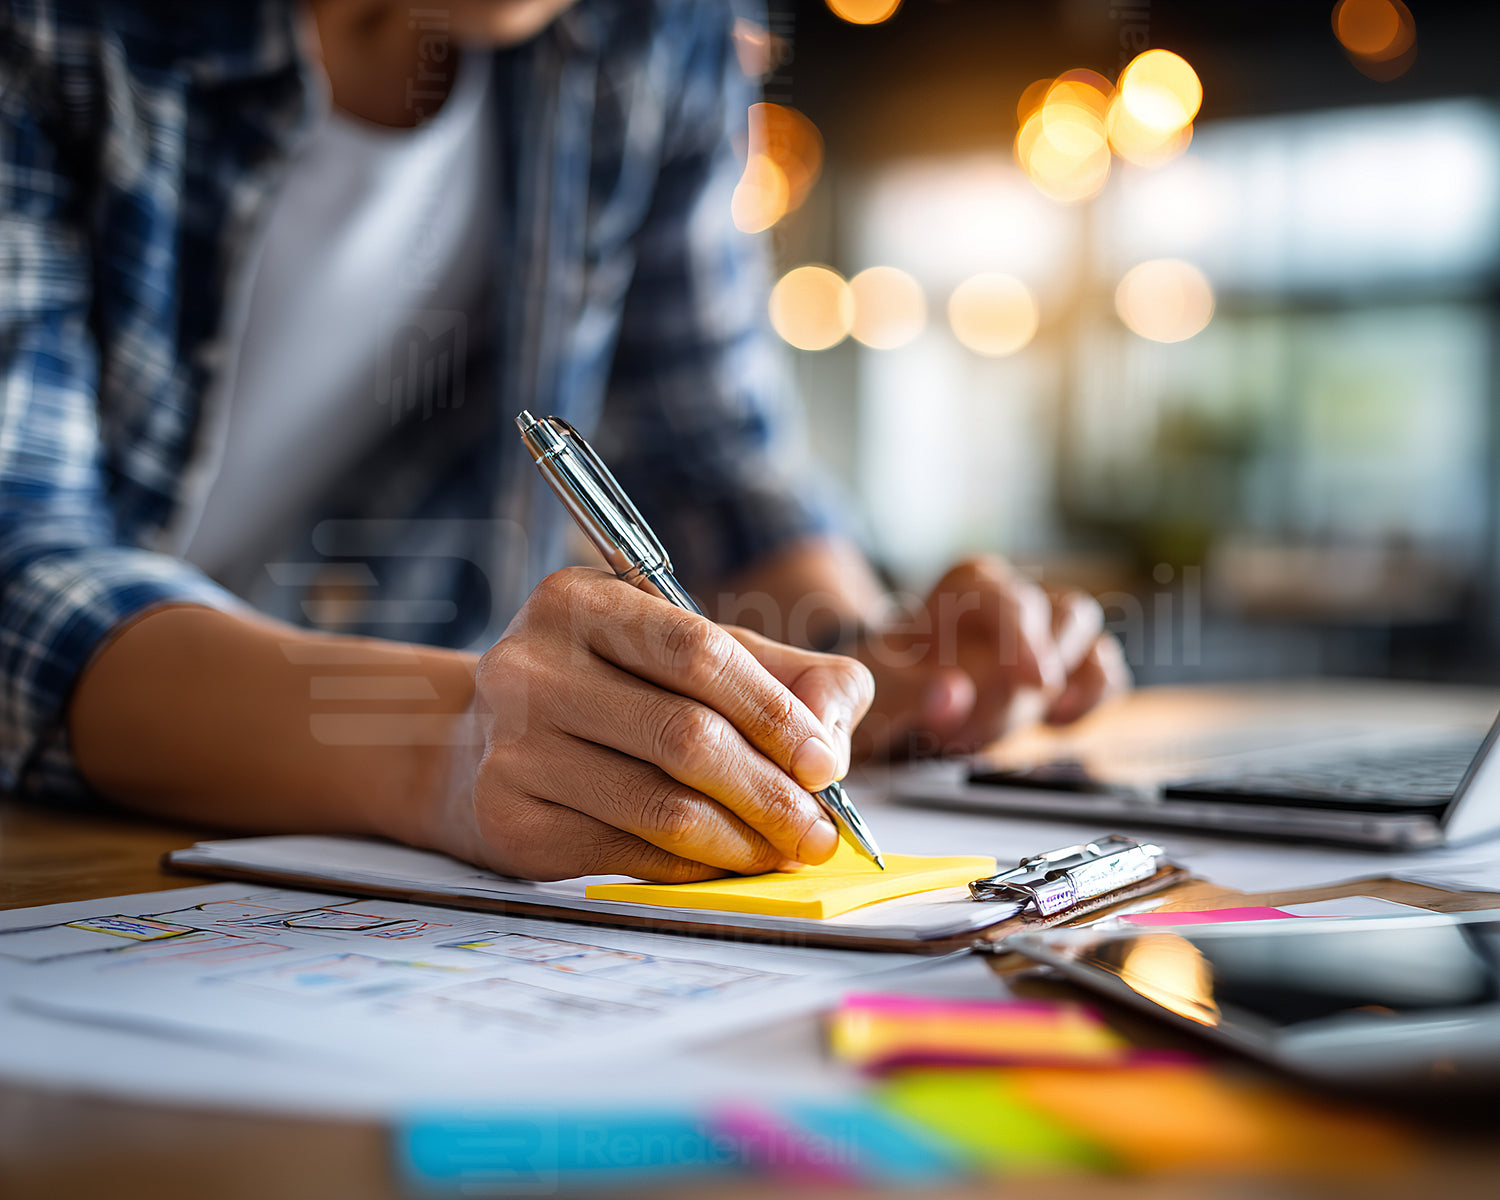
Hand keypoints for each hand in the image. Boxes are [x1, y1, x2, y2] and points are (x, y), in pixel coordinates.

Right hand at [428, 567, 874, 881]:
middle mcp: (532, 667)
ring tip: (783, 851)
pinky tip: (724, 864)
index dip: (774, 713)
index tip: (827, 765)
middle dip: (771, 792)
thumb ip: (784, 673)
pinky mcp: (507, 819)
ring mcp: (511, 746)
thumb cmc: (609, 692)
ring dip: (741, 841)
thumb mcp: (690, 654)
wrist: (473, 745)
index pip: (698, 652)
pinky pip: (626, 853)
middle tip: (820, 831)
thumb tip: (834, 738)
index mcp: (582, 602)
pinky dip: (692, 867)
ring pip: (659, 806)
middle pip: (684, 736)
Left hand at [852, 556, 1128, 758]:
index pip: (1015, 601)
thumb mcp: (881, 687)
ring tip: (993, 726)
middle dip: (1027, 684)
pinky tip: (1054, 721)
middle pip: (1063, 618)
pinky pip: (1107, 674)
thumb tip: (953, 696)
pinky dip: (1092, 700)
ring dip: (1055, 696)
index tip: (1036, 682)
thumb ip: (908, 691)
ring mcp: (1049, 627)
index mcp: (970, 583)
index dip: (1028, 641)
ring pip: (1090, 645)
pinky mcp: (1070, 662)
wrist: (905, 700)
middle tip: (976, 728)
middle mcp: (1017, 594)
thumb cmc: (892, 684)